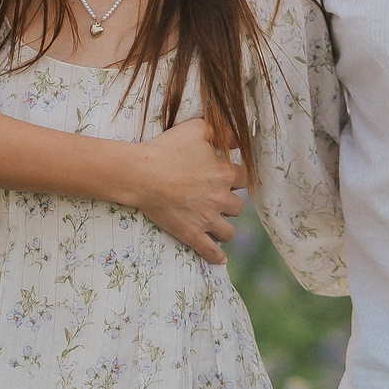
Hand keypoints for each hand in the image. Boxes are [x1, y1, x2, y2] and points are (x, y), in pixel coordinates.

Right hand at [129, 117, 246, 262]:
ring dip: (225, 227)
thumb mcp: (197, 129)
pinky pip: (210, 250)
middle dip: (230, 203)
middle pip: (238, 206)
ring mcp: (207, 219)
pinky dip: (217, 256)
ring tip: (218, 225)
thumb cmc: (167, 148)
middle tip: (218, 199)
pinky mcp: (192, 234)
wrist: (142, 174)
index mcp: (225, 174)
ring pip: (229, 232)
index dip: (238, 178)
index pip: (245, 179)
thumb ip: (222, 131)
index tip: (231, 178)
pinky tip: (221, 258)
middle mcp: (221, 199)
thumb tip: (238, 136)